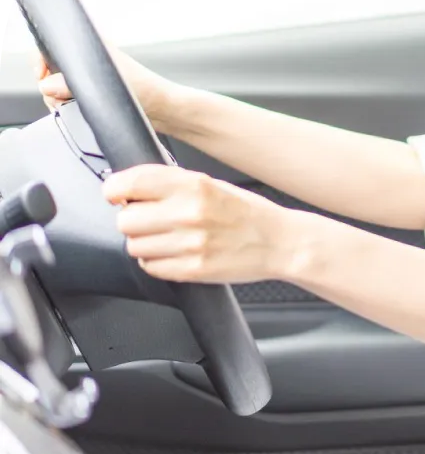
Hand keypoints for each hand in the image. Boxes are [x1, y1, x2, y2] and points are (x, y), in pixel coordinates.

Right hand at [35, 46, 177, 130]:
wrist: (164, 109)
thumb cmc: (145, 89)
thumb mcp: (104, 84)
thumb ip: (71, 84)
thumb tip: (45, 86)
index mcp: (91, 47)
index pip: (53, 49)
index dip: (42, 62)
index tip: (43, 76)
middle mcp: (88, 62)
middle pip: (51, 72)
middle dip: (50, 87)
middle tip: (62, 99)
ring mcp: (90, 80)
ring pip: (58, 90)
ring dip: (60, 100)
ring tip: (75, 106)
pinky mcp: (94, 97)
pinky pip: (70, 102)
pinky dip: (70, 108)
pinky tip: (81, 112)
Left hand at [103, 164, 299, 283]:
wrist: (279, 242)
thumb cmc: (246, 213)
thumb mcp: (211, 184)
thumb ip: (172, 183)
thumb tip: (129, 188)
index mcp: (194, 186)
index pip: (131, 183)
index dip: (115, 189)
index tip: (115, 194)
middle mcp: (189, 213)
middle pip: (125, 220)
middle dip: (133, 220)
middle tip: (150, 220)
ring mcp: (190, 244)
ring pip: (134, 246)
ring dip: (145, 243)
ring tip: (168, 239)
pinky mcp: (192, 270)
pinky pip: (151, 267)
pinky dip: (157, 262)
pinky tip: (176, 253)